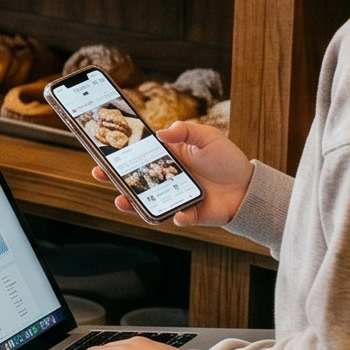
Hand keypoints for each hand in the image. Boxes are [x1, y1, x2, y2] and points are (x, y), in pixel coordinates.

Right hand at [89, 120, 251, 227]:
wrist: (250, 187)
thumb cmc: (227, 159)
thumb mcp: (207, 136)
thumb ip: (185, 131)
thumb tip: (163, 133)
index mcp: (168, 158)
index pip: (138, 156)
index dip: (119, 154)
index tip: (101, 151)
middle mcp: (166, 179)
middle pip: (134, 180)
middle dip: (113, 178)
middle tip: (99, 173)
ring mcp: (175, 197)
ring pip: (147, 202)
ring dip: (132, 203)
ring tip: (121, 200)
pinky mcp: (189, 214)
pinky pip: (177, 217)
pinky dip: (176, 217)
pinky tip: (177, 213)